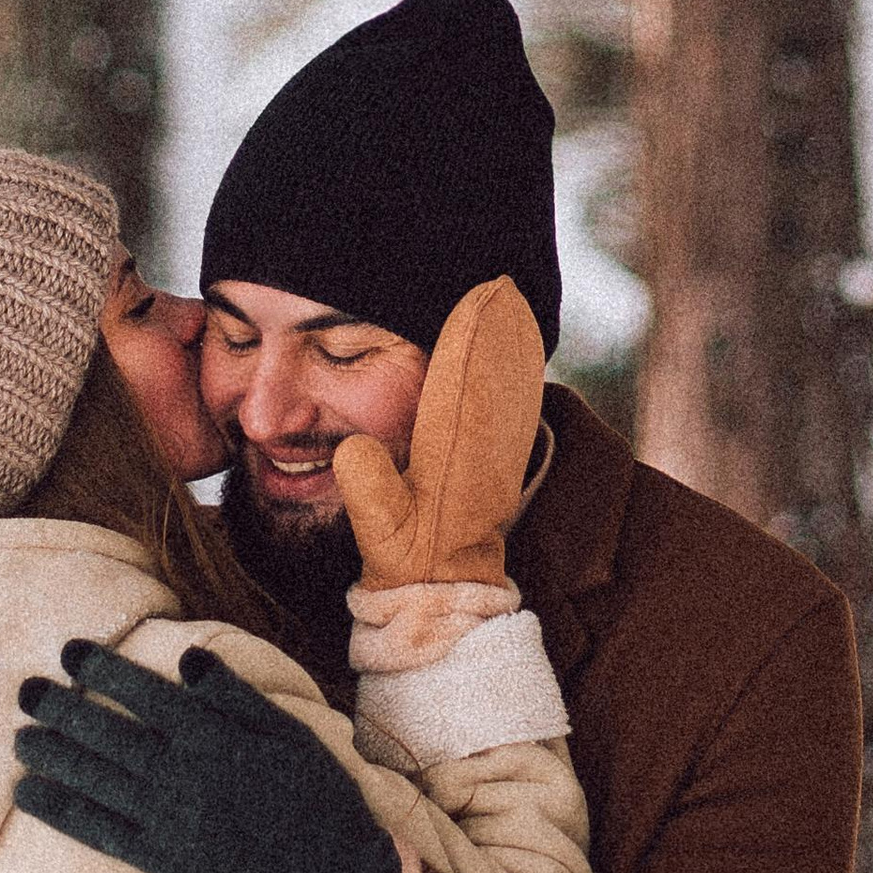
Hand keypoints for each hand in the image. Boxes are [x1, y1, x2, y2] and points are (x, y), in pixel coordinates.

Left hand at [13, 643, 399, 872]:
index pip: (148, 694)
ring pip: (98, 782)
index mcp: (219, 739)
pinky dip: (62, 813)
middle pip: (111, 736)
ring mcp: (173, 823)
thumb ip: (237, 697)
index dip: (106, 669)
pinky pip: (102, 834)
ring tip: (19, 738)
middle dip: (64, 710)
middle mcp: (188, 777)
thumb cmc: (322, 804)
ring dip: (53, 758)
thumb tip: (187, 659)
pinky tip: (31, 796)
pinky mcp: (166, 866)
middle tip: (25, 692)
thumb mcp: (293, 736)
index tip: (70, 651)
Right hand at [331, 277, 545, 587]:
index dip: (468, 337)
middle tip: (505, 282)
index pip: (462, 383)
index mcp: (454, 455)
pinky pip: (513, 409)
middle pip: (495, 375)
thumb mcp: (383, 531)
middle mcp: (484, 447)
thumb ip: (369, 491)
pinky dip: (518, 375)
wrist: (444, 590)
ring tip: (516, 303)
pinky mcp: (499, 464)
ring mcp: (497, 455)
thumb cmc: (409, 560)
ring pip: (510, 387)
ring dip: (513, 346)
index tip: (480, 295)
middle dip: (499, 328)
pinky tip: (520, 353)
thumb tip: (352, 448)